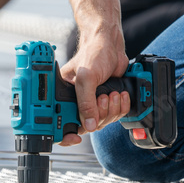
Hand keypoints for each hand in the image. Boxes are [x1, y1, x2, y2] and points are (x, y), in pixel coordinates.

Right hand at [59, 29, 129, 146]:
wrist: (110, 44)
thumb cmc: (93, 54)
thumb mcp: (86, 78)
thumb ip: (85, 102)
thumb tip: (89, 124)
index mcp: (64, 95)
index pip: (62, 121)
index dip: (67, 134)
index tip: (74, 138)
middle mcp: (77, 101)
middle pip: (87, 125)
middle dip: (99, 115)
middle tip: (102, 98)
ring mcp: (93, 102)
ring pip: (103, 121)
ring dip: (112, 109)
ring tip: (111, 92)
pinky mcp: (108, 100)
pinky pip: (115, 114)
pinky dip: (121, 106)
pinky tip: (119, 94)